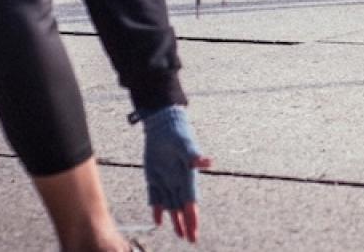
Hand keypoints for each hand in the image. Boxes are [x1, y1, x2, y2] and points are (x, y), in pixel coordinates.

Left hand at [137, 106, 213, 242]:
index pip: (190, 202)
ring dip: (175, 220)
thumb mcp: (185, 144)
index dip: (192, 218)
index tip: (194, 232)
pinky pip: (155, 197)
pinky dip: (157, 209)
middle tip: (191, 239)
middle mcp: (178, 181)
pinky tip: (158, 221)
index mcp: (186, 176)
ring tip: (179, 235)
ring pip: (171, 206)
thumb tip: (209, 162)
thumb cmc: (177, 133)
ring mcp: (166, 180)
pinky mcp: (154, 177)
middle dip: (187, 225)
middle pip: (182, 208)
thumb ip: (194, 155)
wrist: (163, 125)